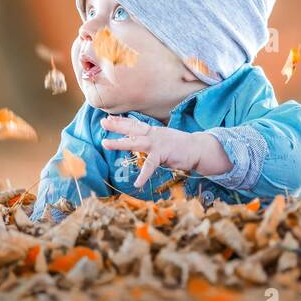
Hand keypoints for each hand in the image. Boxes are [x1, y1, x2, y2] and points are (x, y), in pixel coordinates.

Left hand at [100, 115, 225, 189]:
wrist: (197, 148)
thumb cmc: (179, 146)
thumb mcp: (162, 139)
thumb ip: (150, 139)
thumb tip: (139, 141)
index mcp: (153, 131)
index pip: (134, 124)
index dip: (121, 121)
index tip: (108, 118)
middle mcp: (153, 134)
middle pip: (132, 129)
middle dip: (116, 126)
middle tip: (102, 123)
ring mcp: (157, 143)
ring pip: (135, 142)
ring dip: (119, 142)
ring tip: (106, 144)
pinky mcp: (163, 154)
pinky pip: (150, 165)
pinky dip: (144, 175)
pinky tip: (137, 183)